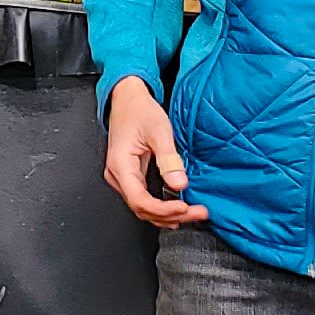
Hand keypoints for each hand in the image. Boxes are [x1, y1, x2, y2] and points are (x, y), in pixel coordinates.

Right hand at [104, 78, 208, 227]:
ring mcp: (121, 178)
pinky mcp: (129, 177)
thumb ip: (168, 159)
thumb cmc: (138, 111)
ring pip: (142, 207)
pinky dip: (160, 207)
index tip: (184, 208)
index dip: (163, 209)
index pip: (140, 200)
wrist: (127, 99)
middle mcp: (117, 175)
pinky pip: (143, 199)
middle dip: (170, 215)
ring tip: (192, 213)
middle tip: (197, 213)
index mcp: (120, 165)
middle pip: (142, 208)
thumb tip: (179, 184)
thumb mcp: (158, 131)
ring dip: (166, 214)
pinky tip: (176, 210)